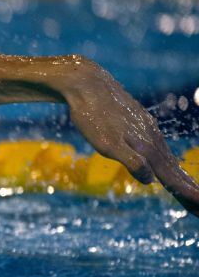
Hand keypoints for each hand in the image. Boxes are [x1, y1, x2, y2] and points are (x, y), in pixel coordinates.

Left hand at [58, 57, 198, 216]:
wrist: (87, 84)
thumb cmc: (92, 116)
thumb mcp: (107, 143)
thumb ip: (131, 161)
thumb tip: (151, 180)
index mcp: (147, 146)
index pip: (171, 176)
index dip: (185, 192)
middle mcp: (153, 138)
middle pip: (174, 169)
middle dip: (188, 188)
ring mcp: (148, 129)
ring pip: (167, 157)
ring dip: (180, 176)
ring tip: (190, 190)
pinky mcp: (141, 122)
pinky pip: (159, 147)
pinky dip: (167, 160)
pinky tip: (167, 164)